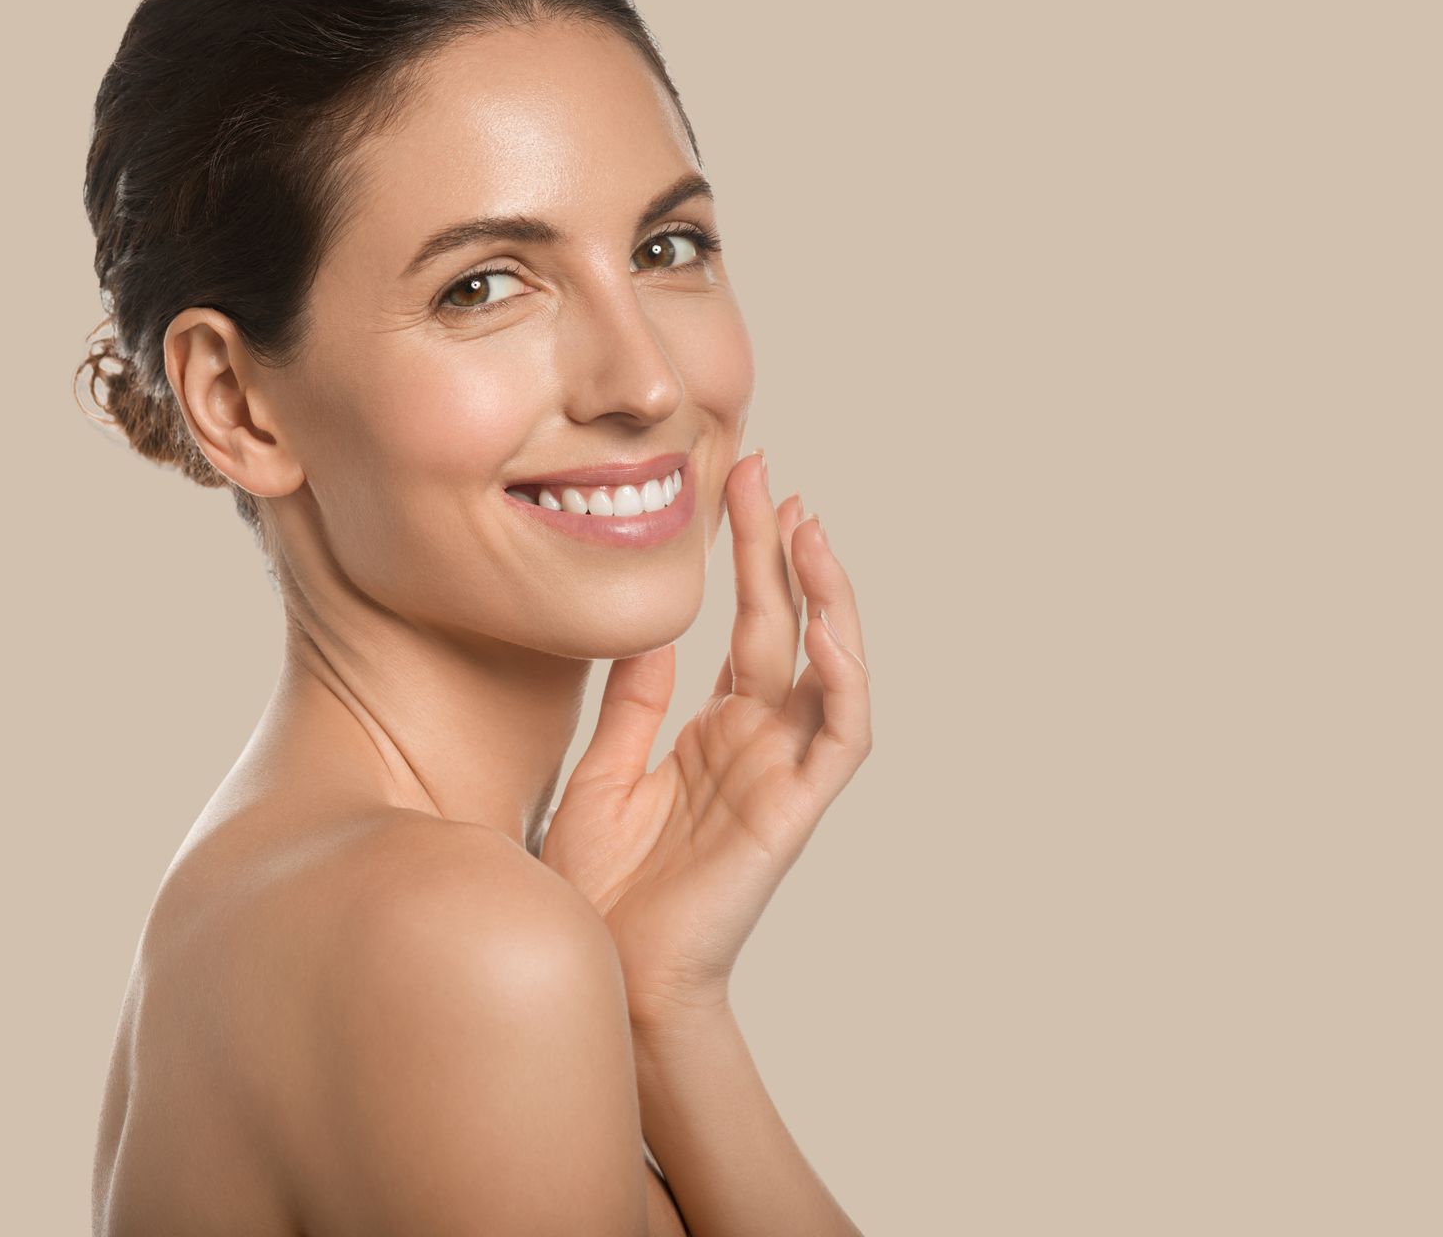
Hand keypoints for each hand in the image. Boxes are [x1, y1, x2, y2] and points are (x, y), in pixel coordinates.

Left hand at [538, 450, 872, 1027]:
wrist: (607, 971)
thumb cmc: (599, 888)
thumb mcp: (601, 770)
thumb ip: (631, 700)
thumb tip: (649, 625)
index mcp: (712, 731)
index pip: (743, 624)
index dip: (744, 556)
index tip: (734, 485)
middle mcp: (755, 742)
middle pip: (781, 626)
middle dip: (776, 548)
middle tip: (764, 471)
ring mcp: (780, 773)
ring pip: (826, 668)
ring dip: (825, 597)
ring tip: (808, 526)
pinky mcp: (794, 810)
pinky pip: (839, 736)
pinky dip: (843, 678)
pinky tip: (827, 625)